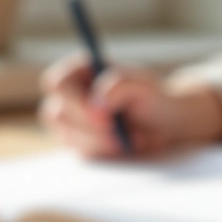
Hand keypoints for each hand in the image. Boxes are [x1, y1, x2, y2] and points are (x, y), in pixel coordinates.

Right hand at [38, 53, 221, 158]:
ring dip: (100, 141)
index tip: (103, 118)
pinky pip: (79, 152)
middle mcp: (70, 93)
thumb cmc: (154, 98)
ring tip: (130, 137)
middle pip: (56, 113)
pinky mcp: (77, 142)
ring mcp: (69, 120)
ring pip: (67, 136)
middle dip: (89, 128)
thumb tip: (95, 106)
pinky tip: (124, 145)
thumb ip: (119, 86)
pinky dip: (104, 152)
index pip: (58, 83)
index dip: (75, 102)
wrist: (165, 124)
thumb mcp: (144, 85)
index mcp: (81, 69)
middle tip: (118, 137)